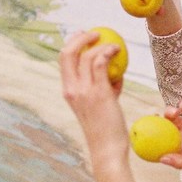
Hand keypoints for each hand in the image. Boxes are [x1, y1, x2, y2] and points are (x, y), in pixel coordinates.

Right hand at [59, 31, 139, 181]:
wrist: (107, 148)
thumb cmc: (106, 130)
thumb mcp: (99, 106)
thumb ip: (103, 89)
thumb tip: (114, 75)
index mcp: (68, 92)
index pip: (63, 61)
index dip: (72, 44)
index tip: (84, 36)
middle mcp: (71, 89)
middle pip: (67, 53)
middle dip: (79, 37)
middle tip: (95, 33)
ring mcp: (83, 91)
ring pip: (86, 55)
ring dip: (100, 45)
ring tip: (114, 45)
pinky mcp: (98, 92)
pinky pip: (100, 63)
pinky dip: (108, 53)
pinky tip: (117, 51)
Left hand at [160, 100, 181, 181]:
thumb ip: (180, 161)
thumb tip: (161, 159)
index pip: (163, 143)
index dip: (152, 137)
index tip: (143, 131)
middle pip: (166, 128)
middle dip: (158, 121)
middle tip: (154, 116)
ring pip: (176, 116)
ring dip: (170, 112)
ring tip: (173, 113)